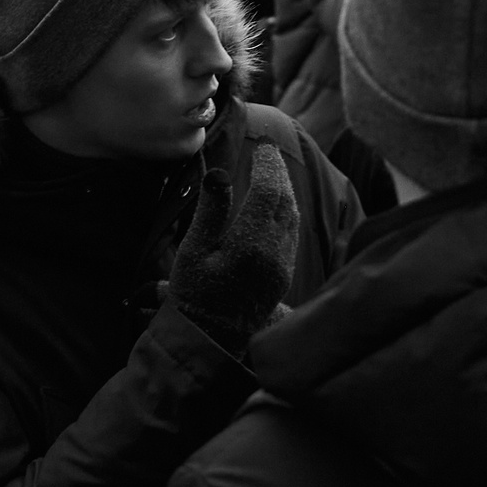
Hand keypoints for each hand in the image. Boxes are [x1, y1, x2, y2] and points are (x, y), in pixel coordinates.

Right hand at [168, 138, 299, 355]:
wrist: (209, 340)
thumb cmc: (193, 294)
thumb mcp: (193, 251)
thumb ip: (210, 211)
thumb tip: (218, 173)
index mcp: (250, 244)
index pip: (268, 192)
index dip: (267, 165)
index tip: (262, 146)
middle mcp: (273, 253)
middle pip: (285, 201)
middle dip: (278, 173)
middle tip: (268, 152)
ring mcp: (282, 266)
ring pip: (293, 217)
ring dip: (285, 190)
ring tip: (273, 171)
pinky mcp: (283, 276)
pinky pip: (292, 234)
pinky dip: (287, 211)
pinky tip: (277, 204)